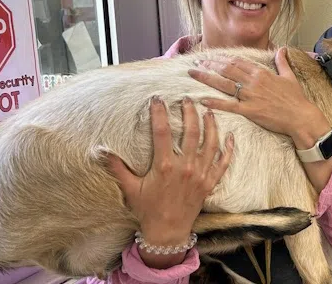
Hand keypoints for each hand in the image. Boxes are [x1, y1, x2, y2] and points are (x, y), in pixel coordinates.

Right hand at [107, 96, 232, 267]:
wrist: (168, 231)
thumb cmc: (148, 209)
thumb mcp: (130, 188)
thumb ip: (117, 168)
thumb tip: (100, 150)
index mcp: (164, 166)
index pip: (161, 132)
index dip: (159, 113)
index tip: (157, 98)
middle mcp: (185, 167)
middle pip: (191, 132)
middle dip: (189, 112)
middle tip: (187, 99)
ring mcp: (200, 174)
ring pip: (210, 143)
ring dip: (210, 125)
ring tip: (208, 111)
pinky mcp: (210, 182)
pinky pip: (223, 162)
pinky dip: (229, 149)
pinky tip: (231, 135)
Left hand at [189, 48, 329, 149]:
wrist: (300, 116)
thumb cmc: (296, 98)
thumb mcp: (289, 76)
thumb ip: (282, 62)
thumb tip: (282, 48)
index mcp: (261, 73)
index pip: (238, 61)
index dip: (222, 58)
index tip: (211, 56)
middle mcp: (253, 82)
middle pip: (227, 69)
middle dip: (210, 64)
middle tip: (196, 62)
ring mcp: (250, 96)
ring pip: (224, 84)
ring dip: (207, 77)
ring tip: (193, 73)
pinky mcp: (249, 111)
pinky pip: (229, 105)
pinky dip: (215, 102)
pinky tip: (202, 99)